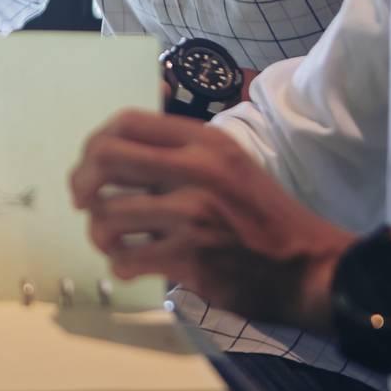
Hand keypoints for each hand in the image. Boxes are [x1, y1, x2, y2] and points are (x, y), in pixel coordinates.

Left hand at [68, 109, 353, 331]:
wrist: (308, 268)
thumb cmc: (262, 216)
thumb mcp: (228, 165)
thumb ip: (178, 153)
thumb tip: (112, 152)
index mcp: (204, 142)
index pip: (126, 123)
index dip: (95, 144)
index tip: (90, 166)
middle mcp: (196, 171)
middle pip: (104, 160)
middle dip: (81, 184)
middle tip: (84, 202)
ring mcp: (192, 215)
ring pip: (107, 215)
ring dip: (100, 233)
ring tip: (114, 241)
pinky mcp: (190, 257)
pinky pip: (126, 259)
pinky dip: (121, 266)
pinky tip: (132, 266)